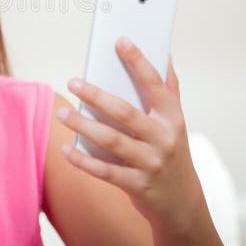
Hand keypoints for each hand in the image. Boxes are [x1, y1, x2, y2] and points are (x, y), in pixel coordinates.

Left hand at [57, 37, 209, 238]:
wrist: (182, 204)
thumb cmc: (172, 153)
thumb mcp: (176, 122)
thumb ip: (169, 90)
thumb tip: (165, 54)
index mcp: (172, 118)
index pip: (155, 84)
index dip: (139, 62)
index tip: (120, 41)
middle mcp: (163, 139)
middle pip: (125, 112)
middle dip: (96, 96)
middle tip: (73, 82)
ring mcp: (150, 163)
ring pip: (111, 140)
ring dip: (83, 126)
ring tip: (62, 113)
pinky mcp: (137, 185)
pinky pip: (105, 171)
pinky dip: (83, 161)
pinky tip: (66, 149)